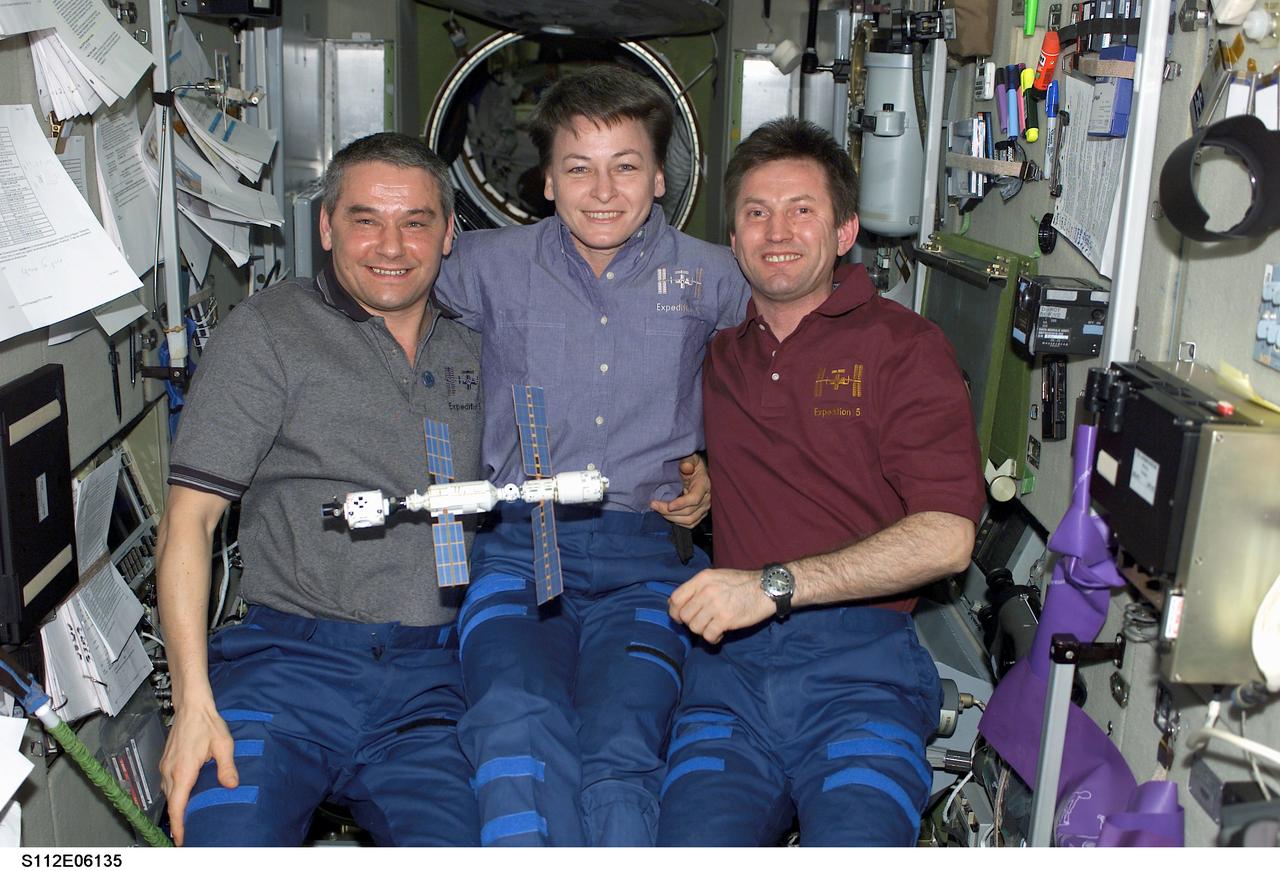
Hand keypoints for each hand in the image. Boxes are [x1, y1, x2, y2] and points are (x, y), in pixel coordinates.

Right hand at [159, 704, 237, 845]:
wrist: (191, 706)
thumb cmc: (207, 722)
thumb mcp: (223, 744)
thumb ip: (226, 767)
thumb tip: (231, 785)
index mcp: (182, 770)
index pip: (177, 806)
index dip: (178, 825)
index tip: (181, 839)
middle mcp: (170, 771)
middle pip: (171, 803)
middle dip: (178, 820)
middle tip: (189, 833)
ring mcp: (165, 766)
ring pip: (168, 794)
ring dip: (176, 806)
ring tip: (188, 819)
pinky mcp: (166, 762)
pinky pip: (168, 784)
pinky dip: (175, 794)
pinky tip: (186, 796)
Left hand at [650, 454, 710, 528]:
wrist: (698, 472)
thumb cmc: (693, 465)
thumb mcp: (691, 458)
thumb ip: (688, 461)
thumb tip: (686, 467)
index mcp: (704, 485)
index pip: (694, 498)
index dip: (681, 504)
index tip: (668, 505)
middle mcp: (707, 499)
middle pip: (689, 512)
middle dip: (669, 511)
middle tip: (654, 505)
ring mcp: (704, 508)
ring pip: (689, 520)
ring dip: (671, 518)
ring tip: (659, 510)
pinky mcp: (701, 514)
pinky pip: (690, 524)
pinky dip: (677, 522)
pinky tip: (667, 515)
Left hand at [668, 567, 773, 643]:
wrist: (767, 588)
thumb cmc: (742, 584)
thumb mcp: (717, 577)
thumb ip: (698, 588)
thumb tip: (678, 604)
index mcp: (702, 579)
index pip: (675, 598)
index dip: (674, 611)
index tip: (681, 617)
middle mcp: (706, 591)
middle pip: (684, 615)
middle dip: (691, 623)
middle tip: (702, 623)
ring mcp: (716, 605)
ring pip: (694, 627)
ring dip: (702, 631)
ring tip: (712, 628)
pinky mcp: (726, 619)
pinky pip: (708, 635)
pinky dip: (712, 639)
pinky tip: (719, 634)